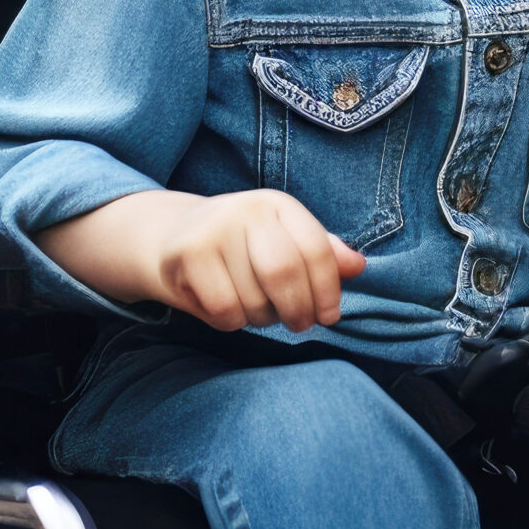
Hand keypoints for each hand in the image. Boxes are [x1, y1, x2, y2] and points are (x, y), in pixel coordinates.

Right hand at [147, 189, 365, 332]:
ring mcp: (213, 228)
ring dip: (260, 318)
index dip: (329, 290)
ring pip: (254, 299)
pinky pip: (225, 310)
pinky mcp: (186, 254)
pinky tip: (223, 306)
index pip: (316, 249)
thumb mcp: (282, 242)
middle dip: (298, 311)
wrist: (169, 237)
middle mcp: (247, 208)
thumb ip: (320, 255)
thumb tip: (359, 266)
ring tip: (251, 304)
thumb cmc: (239, 247)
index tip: (329, 316)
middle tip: (297, 324)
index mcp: (278, 204)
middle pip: (284, 272)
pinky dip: (231, 322)